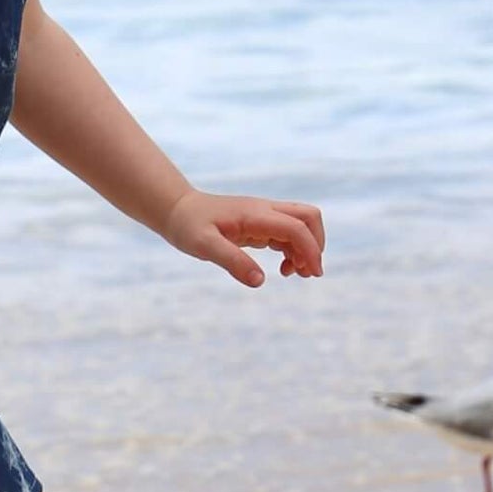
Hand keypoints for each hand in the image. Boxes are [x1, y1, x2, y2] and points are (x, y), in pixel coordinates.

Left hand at [164, 188, 324, 286]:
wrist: (177, 210)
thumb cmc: (188, 226)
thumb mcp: (204, 246)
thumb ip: (232, 261)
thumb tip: (260, 281)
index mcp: (255, 214)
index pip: (296, 226)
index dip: (310, 249)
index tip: (312, 273)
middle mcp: (264, 210)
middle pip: (308, 217)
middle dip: (315, 244)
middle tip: (308, 273)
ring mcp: (263, 216)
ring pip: (300, 226)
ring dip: (305, 249)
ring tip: (293, 274)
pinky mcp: (259, 224)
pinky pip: (287, 234)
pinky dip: (293, 250)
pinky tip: (283, 268)